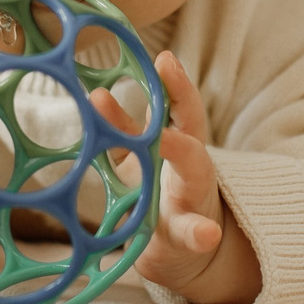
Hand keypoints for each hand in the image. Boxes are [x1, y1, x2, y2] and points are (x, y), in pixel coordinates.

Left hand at [93, 53, 259, 303]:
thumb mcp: (141, 155)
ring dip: (188, 159)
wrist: (181, 245)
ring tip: (185, 152)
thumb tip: (97, 94)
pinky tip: (206, 235)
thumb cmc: (158, 189)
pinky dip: (200, 233)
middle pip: (191, 127)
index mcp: (178, 142)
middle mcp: (191, 165)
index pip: (177, 106)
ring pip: (194, 179)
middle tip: (170, 76)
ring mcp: (192, 198)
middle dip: (182, 104)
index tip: (164, 57)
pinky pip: (194, 233)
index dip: (173, 83)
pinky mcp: (187, 234)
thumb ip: (124, 130)